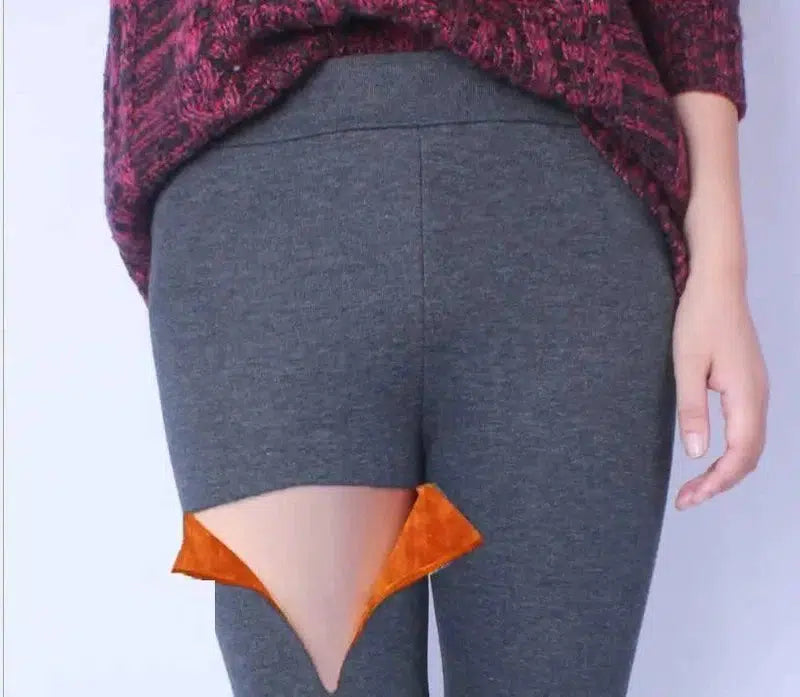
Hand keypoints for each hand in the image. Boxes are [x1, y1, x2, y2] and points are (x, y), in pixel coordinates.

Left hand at [671, 268, 768, 509]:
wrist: (718, 285)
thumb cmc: (699, 319)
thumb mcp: (686, 365)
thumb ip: (692, 410)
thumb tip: (696, 453)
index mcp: (747, 396)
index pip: (739, 456)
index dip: (715, 483)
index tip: (688, 499)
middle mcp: (759, 397)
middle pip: (749, 457)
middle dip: (720, 483)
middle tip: (687, 499)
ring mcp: (757, 390)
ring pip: (751, 445)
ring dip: (726, 470)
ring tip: (696, 487)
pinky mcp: (749, 384)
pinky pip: (748, 429)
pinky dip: (732, 452)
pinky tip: (711, 456)